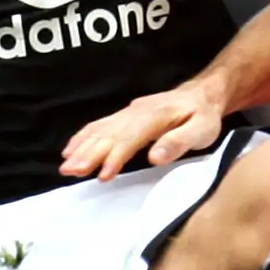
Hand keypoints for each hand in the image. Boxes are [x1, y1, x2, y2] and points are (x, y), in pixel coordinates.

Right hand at [61, 81, 226, 181]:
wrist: (202, 95)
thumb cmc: (203, 116)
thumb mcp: (202, 130)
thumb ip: (179, 142)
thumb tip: (155, 157)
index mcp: (155, 116)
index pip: (131, 138)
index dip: (115, 156)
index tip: (102, 174)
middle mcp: (137, 112)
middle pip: (109, 134)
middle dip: (88, 153)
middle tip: (70, 171)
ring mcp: (129, 113)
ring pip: (101, 130)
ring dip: (81, 147)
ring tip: (66, 165)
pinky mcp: (125, 116)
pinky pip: (99, 125)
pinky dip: (83, 136)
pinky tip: (71, 148)